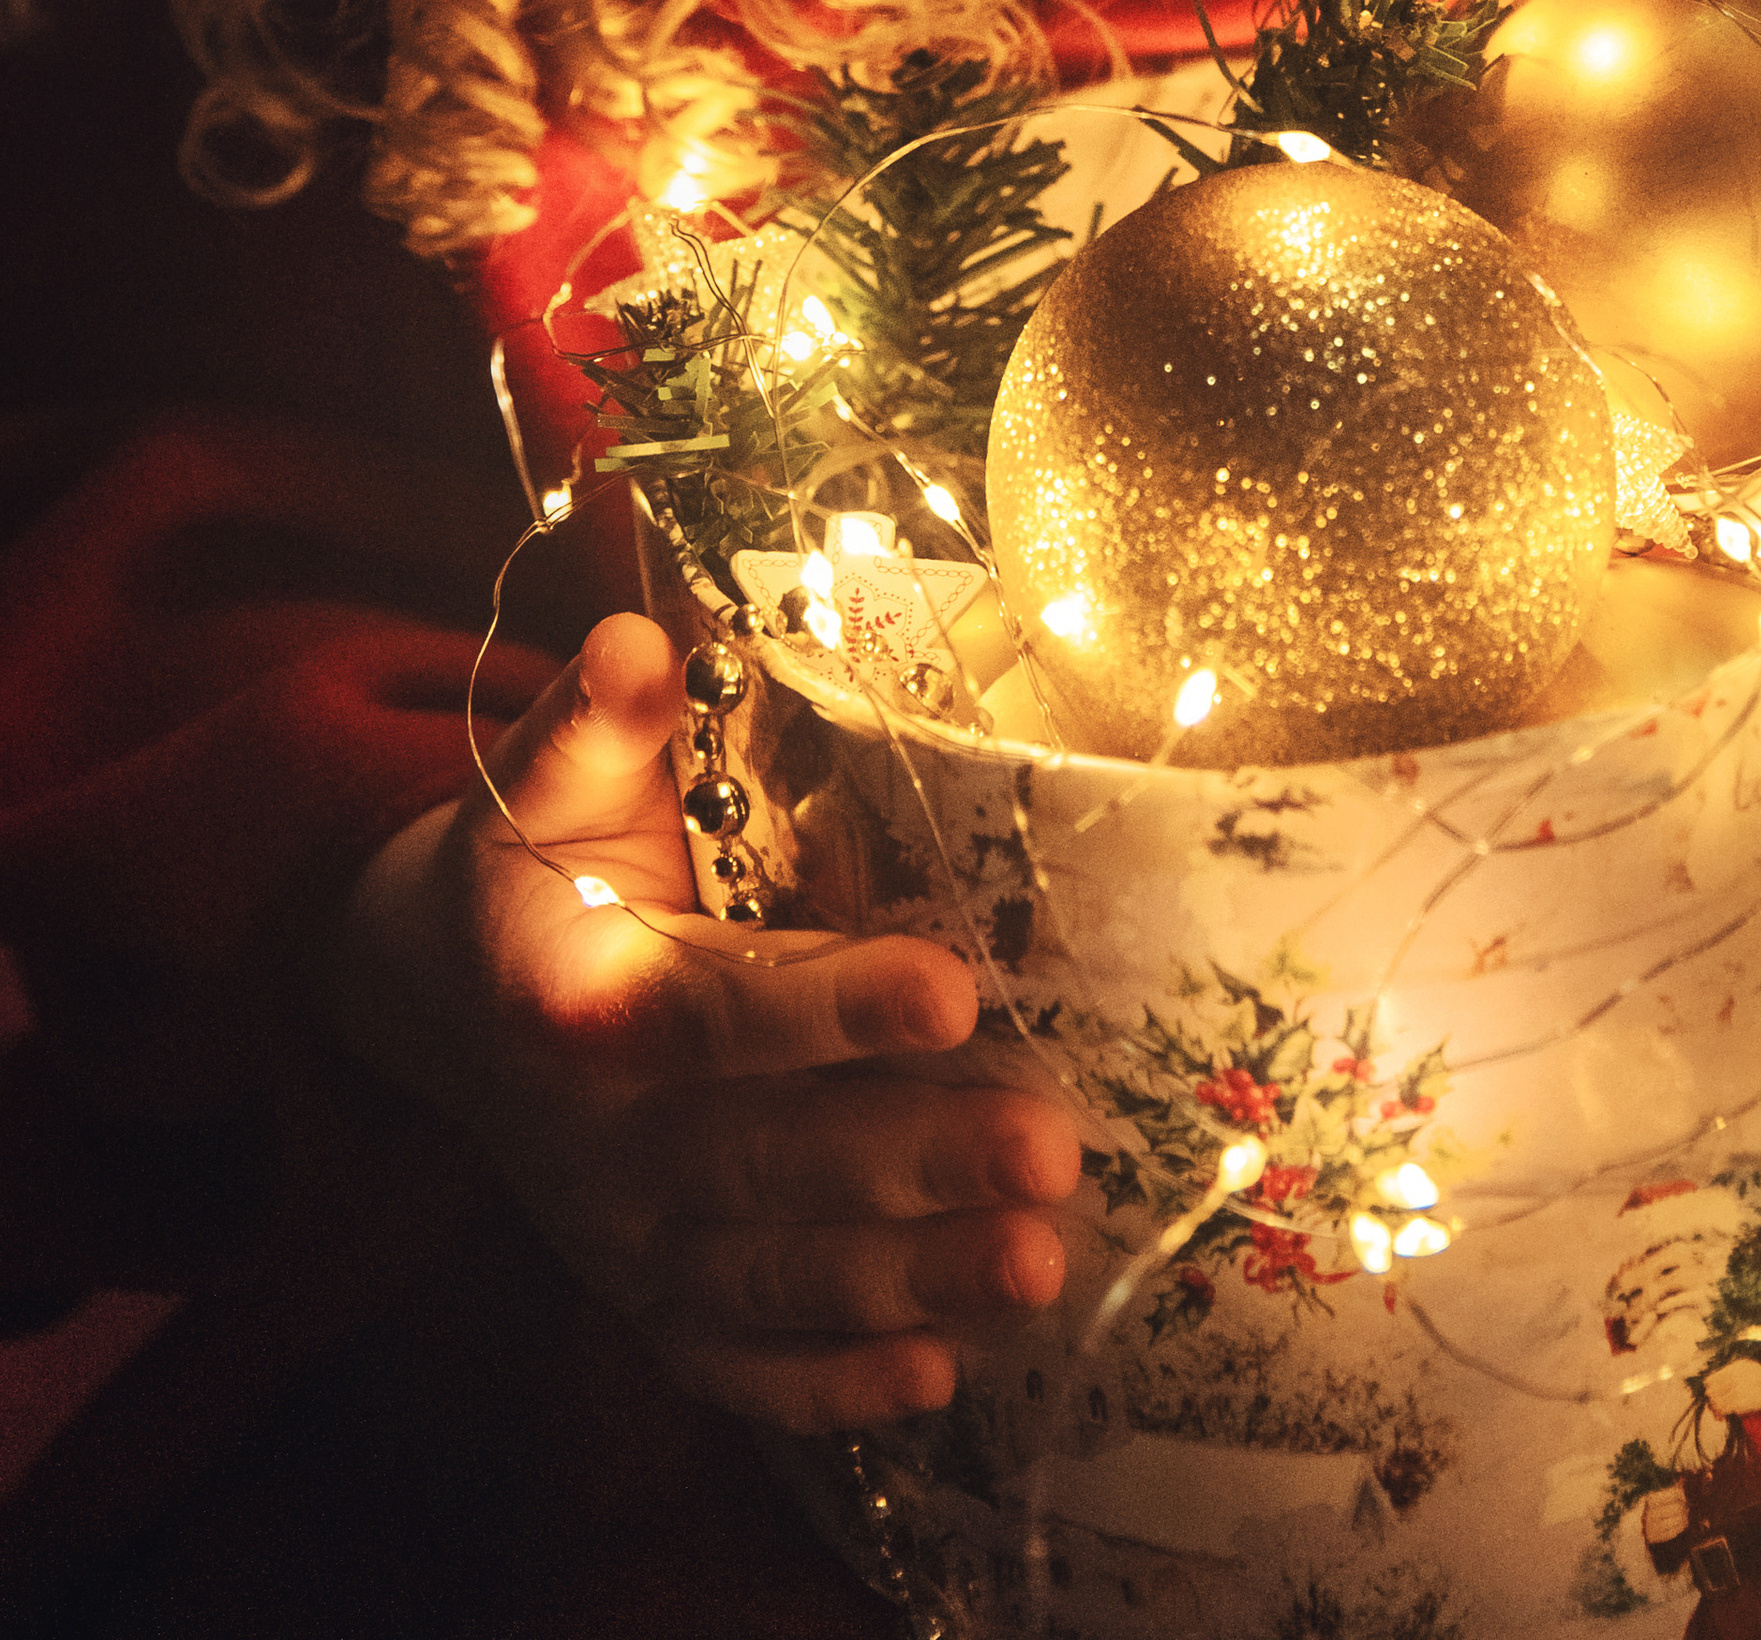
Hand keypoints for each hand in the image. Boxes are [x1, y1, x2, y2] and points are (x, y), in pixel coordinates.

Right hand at [329, 611, 1082, 1431]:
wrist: (441, 993)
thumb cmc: (535, 859)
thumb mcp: (546, 776)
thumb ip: (597, 720)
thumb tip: (638, 642)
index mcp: (570, 998)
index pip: (710, 1014)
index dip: (828, 1010)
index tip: (953, 986)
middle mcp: (593, 1140)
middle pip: (764, 1163)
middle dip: (915, 1160)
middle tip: (1053, 1144)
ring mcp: (622, 1238)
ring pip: (773, 1273)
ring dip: (910, 1280)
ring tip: (1040, 1262)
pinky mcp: (651, 1301)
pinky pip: (739, 1363)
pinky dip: (832, 1385)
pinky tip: (943, 1379)